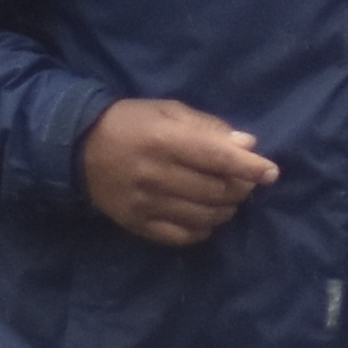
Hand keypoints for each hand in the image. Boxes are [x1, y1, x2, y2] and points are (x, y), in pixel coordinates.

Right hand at [81, 96, 280, 244]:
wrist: (75, 148)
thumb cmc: (131, 122)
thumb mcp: (168, 111)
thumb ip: (209, 127)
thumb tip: (248, 144)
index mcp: (165, 140)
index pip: (218, 158)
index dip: (250, 167)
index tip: (271, 173)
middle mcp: (155, 174)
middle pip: (216, 191)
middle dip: (241, 188)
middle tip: (245, 182)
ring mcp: (144, 203)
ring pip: (204, 217)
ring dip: (226, 210)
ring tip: (226, 198)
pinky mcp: (135, 223)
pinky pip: (181, 236)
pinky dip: (203, 230)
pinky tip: (205, 217)